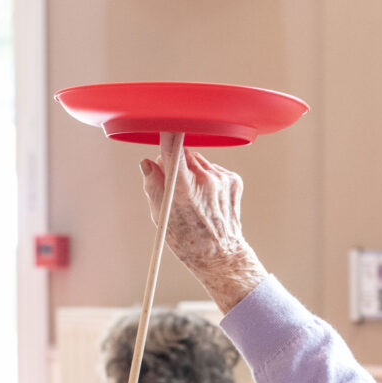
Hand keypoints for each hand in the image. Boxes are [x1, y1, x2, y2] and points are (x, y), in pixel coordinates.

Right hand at [140, 148, 266, 312]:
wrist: (221, 256)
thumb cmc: (188, 241)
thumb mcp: (160, 217)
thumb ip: (153, 186)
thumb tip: (148, 164)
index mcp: (183, 189)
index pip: (172, 150)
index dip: (166, 135)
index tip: (163, 126)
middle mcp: (205, 180)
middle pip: (185, 155)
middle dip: (177, 164)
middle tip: (175, 186)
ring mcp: (222, 180)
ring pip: (199, 162)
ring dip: (193, 172)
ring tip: (194, 198)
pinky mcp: (233, 181)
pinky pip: (214, 170)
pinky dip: (208, 179)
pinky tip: (208, 199)